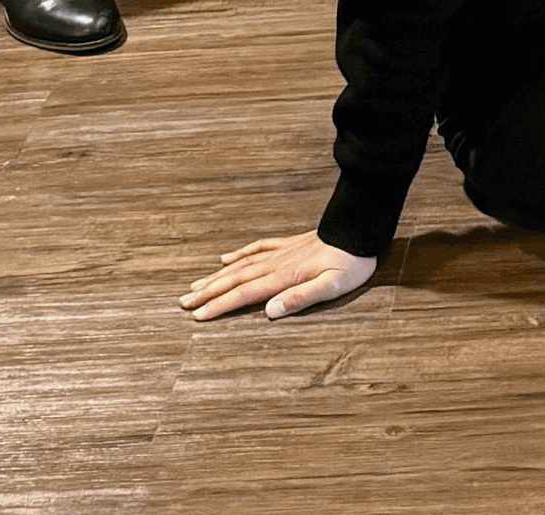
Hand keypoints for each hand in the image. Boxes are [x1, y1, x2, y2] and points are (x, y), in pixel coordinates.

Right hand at [180, 232, 376, 322]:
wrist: (361, 230)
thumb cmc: (352, 262)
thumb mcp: (332, 286)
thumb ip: (301, 298)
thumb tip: (270, 311)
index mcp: (285, 276)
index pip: (245, 293)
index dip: (220, 305)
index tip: (198, 316)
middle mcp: (278, 263)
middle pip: (236, 278)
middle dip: (208, 292)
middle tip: (183, 303)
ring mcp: (282, 251)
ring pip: (241, 264)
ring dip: (217, 276)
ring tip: (195, 286)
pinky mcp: (290, 244)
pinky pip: (258, 247)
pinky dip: (240, 253)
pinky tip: (226, 257)